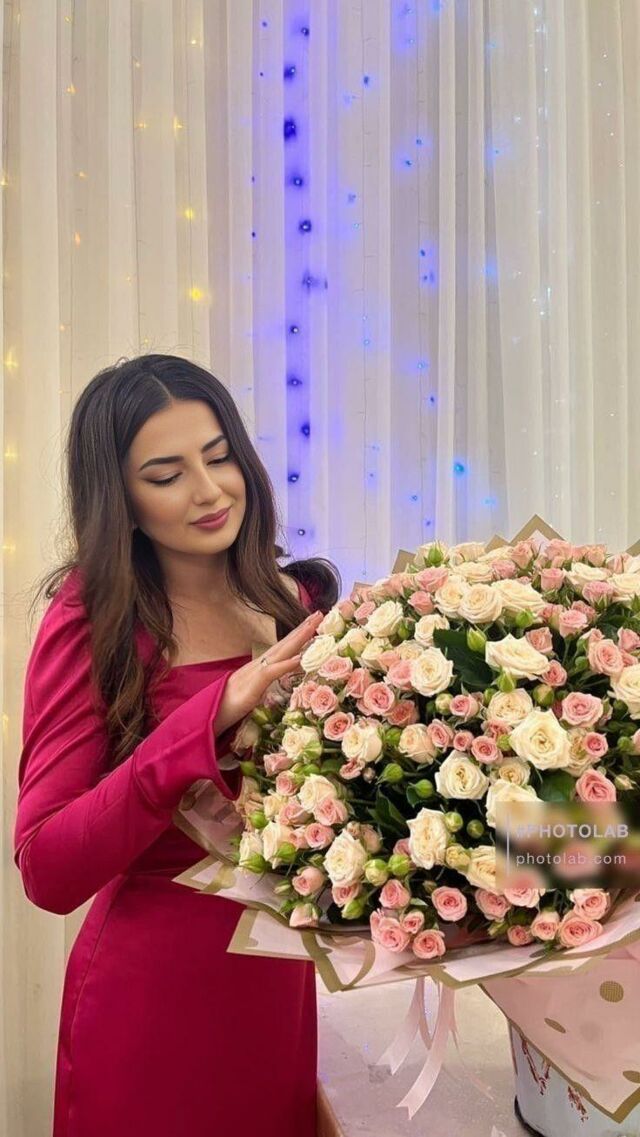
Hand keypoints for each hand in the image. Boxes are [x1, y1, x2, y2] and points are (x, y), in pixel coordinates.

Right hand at [214, 610, 324, 735]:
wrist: (209, 715)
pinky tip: (299, 658)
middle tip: (319, 614)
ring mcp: (255, 673)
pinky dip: (286, 664)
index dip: (298, 636)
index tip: (313, 624)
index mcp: (260, 666)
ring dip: (298, 639)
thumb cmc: (229, 706)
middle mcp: (258, 664)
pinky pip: (271, 672)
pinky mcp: (253, 685)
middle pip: (284, 644)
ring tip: (314, 626)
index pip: (282, 648)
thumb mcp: (252, 692)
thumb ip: (264, 683)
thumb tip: (275, 679)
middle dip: (302, 629)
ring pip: (280, 652)